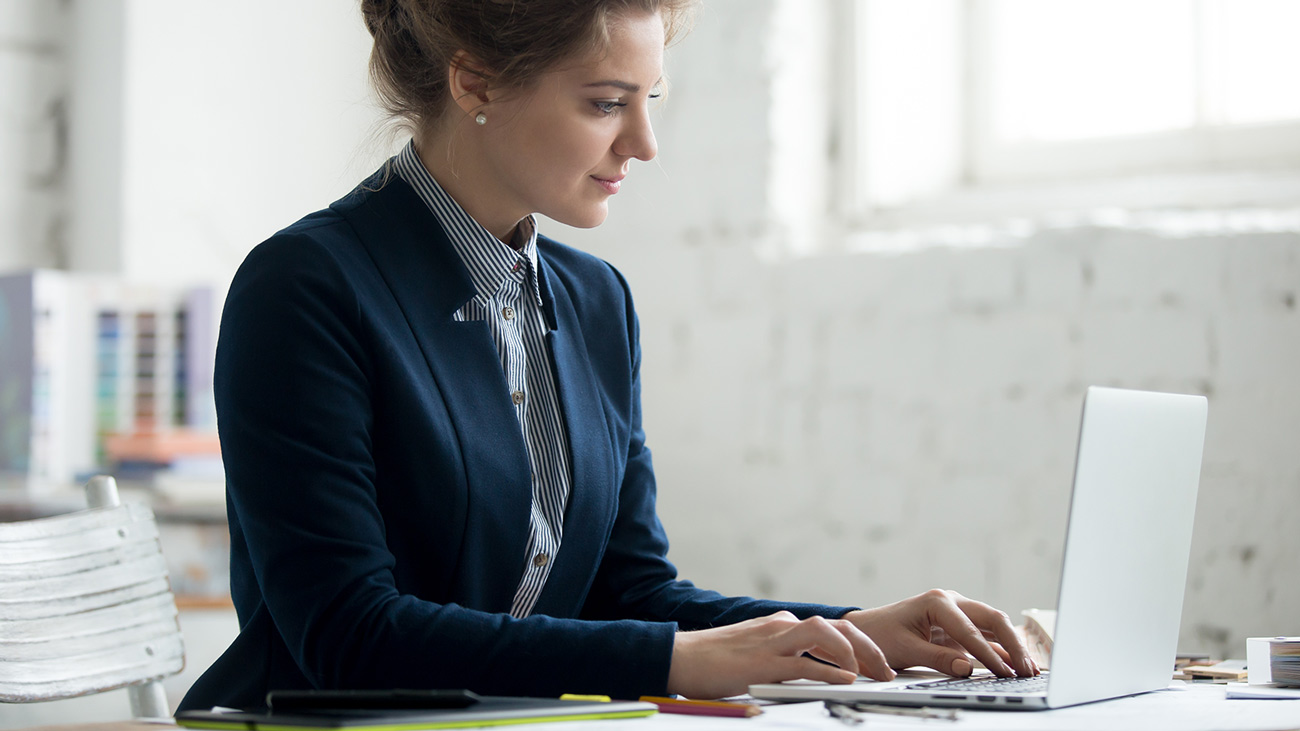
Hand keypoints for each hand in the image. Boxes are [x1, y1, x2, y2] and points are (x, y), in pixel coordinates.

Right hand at [666, 611, 896, 698]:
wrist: (679, 657)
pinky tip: (846, 681)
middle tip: (887, 673)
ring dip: (855, 652)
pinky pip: (804, 662)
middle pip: (838, 626)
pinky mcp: (762, 661)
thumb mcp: (756, 653)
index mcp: (782, 625)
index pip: (832, 628)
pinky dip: (829, 671)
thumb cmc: (713, 661)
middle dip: (870, 648)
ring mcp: (772, 641)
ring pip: (825, 634)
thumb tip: (816, 675)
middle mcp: (782, 626)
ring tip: (870, 675)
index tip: (878, 667)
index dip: (861, 645)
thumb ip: (784, 658)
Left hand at [843, 589, 1038, 677]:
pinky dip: (1002, 650)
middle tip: (1028, 670)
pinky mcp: (960, 627)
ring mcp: (959, 613)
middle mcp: (952, 602)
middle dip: (1013, 644)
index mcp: (937, 601)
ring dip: (1013, 647)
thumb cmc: (882, 635)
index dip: (989, 653)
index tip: (1004, 672)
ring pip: (994, 626)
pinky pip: (987, 637)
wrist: (868, 629)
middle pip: (993, 619)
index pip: (970, 630)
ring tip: (1030, 670)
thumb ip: (937, 658)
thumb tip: (967, 668)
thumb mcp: (906, 649)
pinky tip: (1016, 665)